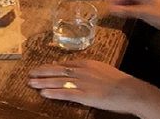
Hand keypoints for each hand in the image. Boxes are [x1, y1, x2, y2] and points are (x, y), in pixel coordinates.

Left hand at [28, 60, 159, 115]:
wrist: (130, 90)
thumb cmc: (119, 81)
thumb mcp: (102, 69)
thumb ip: (89, 69)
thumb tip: (77, 70)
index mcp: (87, 63)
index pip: (64, 64)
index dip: (50, 66)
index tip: (40, 68)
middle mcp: (82, 71)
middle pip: (57, 71)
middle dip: (42, 72)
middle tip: (30, 73)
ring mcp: (83, 83)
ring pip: (58, 82)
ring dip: (43, 82)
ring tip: (31, 83)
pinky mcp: (85, 95)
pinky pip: (66, 93)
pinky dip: (54, 92)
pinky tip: (44, 93)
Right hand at [106, 0, 159, 32]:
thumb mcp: (142, 13)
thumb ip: (126, 11)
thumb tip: (112, 10)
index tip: (107, 4)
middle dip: (117, 0)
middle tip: (109, 8)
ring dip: (122, 4)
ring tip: (114, 11)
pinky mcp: (147, 3)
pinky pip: (134, 3)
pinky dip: (128, 7)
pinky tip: (123, 12)